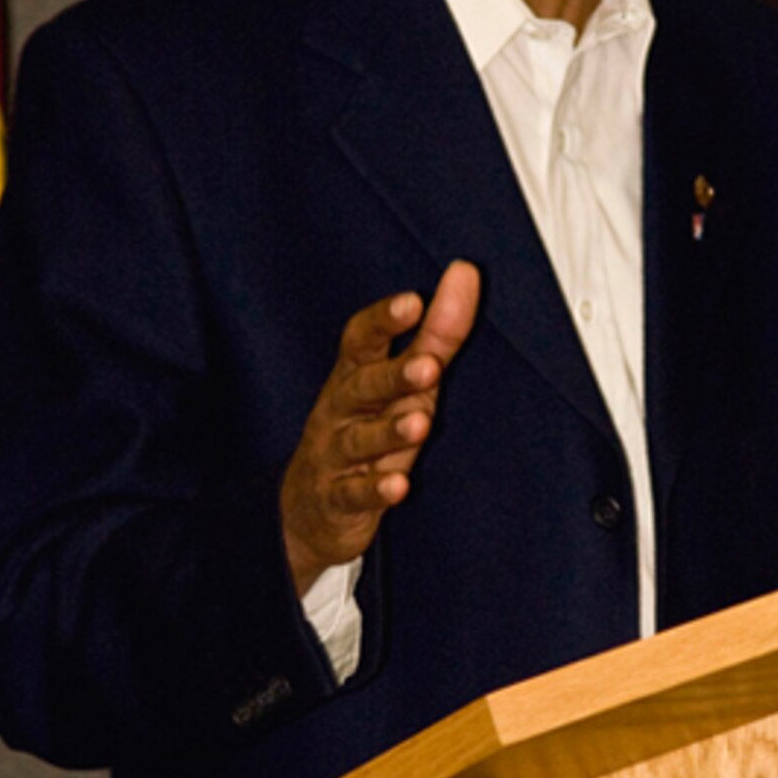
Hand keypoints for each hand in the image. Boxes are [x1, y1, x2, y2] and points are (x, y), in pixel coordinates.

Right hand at [280, 261, 480, 596]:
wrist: (311, 506)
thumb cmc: (368, 425)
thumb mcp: (404, 380)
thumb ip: (436, 331)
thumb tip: (466, 271)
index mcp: (354, 374)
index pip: (361, 340)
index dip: (384, 321)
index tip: (413, 301)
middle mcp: (340, 409)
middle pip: (362, 386)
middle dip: (394, 376)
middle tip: (430, 367)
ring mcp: (335, 454)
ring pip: (359, 440)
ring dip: (389, 432)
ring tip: (420, 423)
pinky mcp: (338, 498)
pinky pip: (354, 494)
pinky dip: (375, 490)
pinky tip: (399, 486)